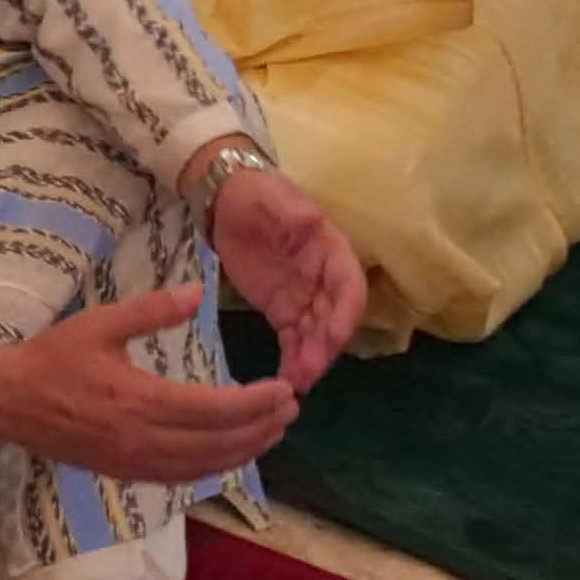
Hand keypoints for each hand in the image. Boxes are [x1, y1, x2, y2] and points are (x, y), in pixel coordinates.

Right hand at [0, 287, 300, 483]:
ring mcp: (138, 462)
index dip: (258, 403)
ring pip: (209, 465)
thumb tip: (198, 292)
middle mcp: (146, 439)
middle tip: (291, 408)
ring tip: (274, 430)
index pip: (217, 409)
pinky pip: (185, 477)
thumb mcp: (101, 323)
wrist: (10, 402)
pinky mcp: (129, 474)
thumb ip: (152, 311)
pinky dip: (217, 467)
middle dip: (263, 428)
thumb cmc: (53, 358)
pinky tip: (232, 453)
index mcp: (141, 400)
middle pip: (222, 443)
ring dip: (247, 450)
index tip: (285, 389)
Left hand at [207, 163, 365, 393]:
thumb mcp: (276, 198)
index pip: (350, 286)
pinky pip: (293, 340)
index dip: (345, 314)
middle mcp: (325, 280)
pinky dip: (292, 361)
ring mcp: (305, 298)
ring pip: (315, 335)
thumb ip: (294, 214)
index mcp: (332, 250)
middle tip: (307, 373)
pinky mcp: (283, 311)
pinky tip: (284, 382)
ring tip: (294, 385)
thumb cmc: (258, 194)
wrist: (229, 200)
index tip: (333, 338)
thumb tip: (312, 225)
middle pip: (334, 319)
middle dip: (324, 348)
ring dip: (309, 361)